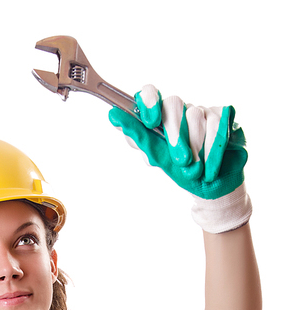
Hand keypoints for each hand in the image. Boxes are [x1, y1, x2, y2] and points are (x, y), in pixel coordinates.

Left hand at [109, 85, 251, 232]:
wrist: (213, 187)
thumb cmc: (182, 171)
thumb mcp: (158, 157)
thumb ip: (138, 136)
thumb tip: (113, 115)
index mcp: (160, 118)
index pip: (149, 93)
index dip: (149, 101)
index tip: (151, 122)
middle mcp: (180, 110)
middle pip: (173, 104)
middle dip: (175, 134)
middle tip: (180, 160)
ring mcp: (202, 111)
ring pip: (196, 115)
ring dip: (196, 148)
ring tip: (196, 170)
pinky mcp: (224, 114)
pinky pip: (217, 123)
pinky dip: (213, 149)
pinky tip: (210, 167)